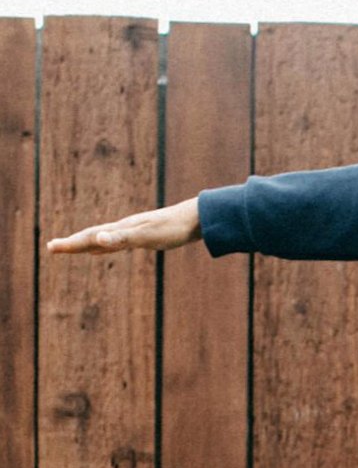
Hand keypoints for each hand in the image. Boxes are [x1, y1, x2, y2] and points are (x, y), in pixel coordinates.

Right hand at [46, 196, 200, 255]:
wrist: (196, 219)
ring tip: (72, 248)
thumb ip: (122, 238)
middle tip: (52, 248)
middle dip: (72, 244)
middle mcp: (123, 228)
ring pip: (102, 239)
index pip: (89, 237)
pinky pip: (117, 243)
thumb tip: (98, 238)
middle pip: (91, 236)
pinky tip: (104, 248)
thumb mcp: (146, 236)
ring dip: (86, 244)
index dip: (70, 244)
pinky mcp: (143, 236)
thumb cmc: (172, 229)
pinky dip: (105, 246)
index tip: (51, 247)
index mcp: (120, 230)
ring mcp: (132, 231)